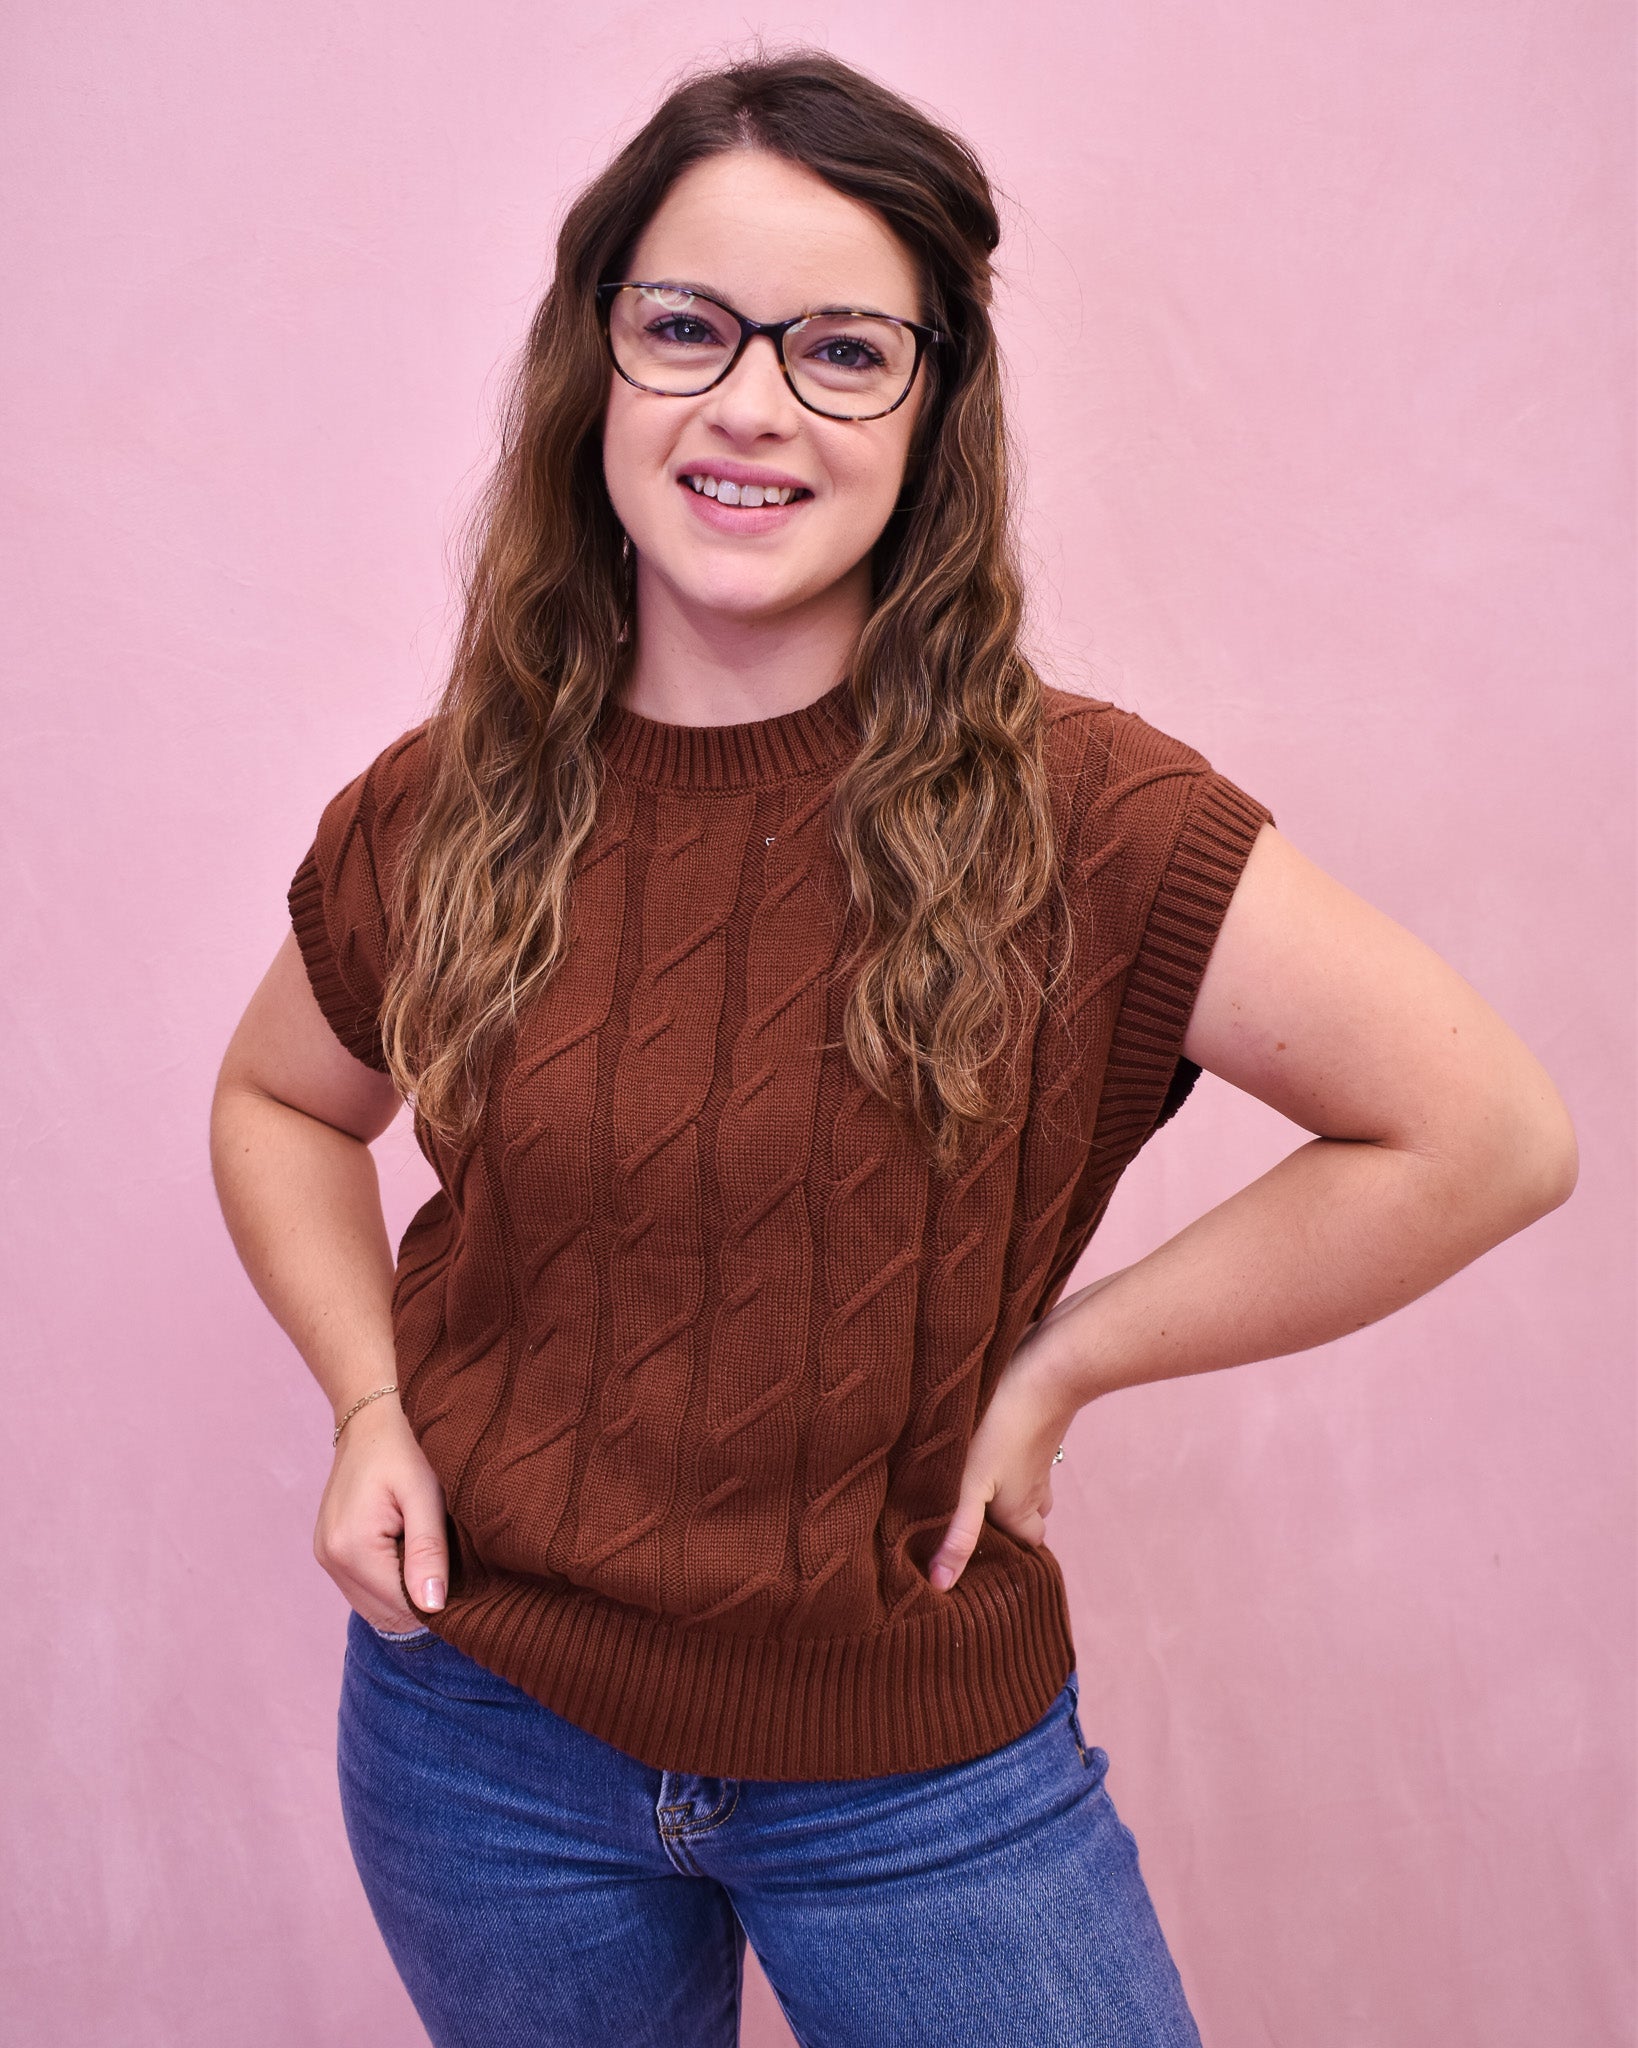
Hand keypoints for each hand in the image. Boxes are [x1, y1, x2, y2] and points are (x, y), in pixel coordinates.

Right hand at [313, 1400, 449, 1631]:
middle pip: (386, 1613)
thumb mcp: (425, 1494)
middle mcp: (331, 1560)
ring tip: (431, 1555)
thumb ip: (428, 1550)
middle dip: (422, 1599)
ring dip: (406, 1594)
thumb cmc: (406, 1448)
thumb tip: (433, 1607)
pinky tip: (411, 1553)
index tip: (467, 1581)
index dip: (437, 1601)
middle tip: (453, 1565)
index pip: (401, 1606)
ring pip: (376, 1606)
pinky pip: (365, 1590)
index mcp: (351, 1547)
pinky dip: (391, 1583)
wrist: (372, 1418)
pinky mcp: (330, 1552)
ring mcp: (326, 1558)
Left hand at [927, 1327, 1081, 1592]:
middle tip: (965, 1516)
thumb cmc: (1002, 1432)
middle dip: (1003, 1521)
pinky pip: (1022, 1453)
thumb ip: (958, 1533)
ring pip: (1025, 1484)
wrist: (1045, 1370)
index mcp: (1021, 1512)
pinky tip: (981, 1442)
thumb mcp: (971, 1486)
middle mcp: (1035, 1489)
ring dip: (1004, 1486)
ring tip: (966, 1482)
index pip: (1023, 1548)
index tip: (973, 1554)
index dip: (1003, 1554)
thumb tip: (940, 1587)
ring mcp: (1038, 1457)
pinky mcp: (1034, 1427)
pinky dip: (1006, 1455)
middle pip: (1025, 1518)